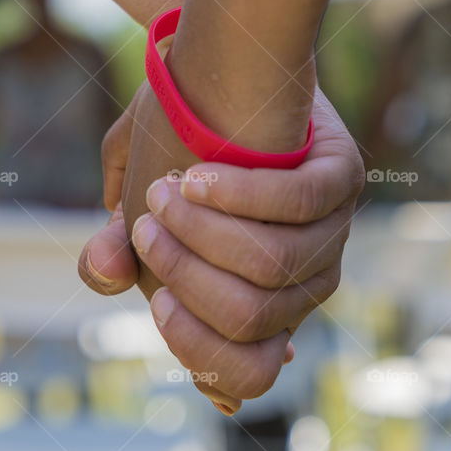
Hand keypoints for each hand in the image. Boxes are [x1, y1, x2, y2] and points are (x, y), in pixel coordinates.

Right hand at [78, 82, 363, 412]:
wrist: (217, 78)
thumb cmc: (174, 155)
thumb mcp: (133, 207)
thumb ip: (114, 247)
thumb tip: (107, 275)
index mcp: (259, 307)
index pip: (250, 372)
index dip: (206, 361)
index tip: (158, 303)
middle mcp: (301, 283)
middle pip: (249, 318)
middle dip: (183, 274)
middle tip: (143, 227)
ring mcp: (330, 233)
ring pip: (272, 263)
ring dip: (202, 231)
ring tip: (160, 194)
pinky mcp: (343, 178)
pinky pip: (297, 202)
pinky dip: (239, 194)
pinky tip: (196, 177)